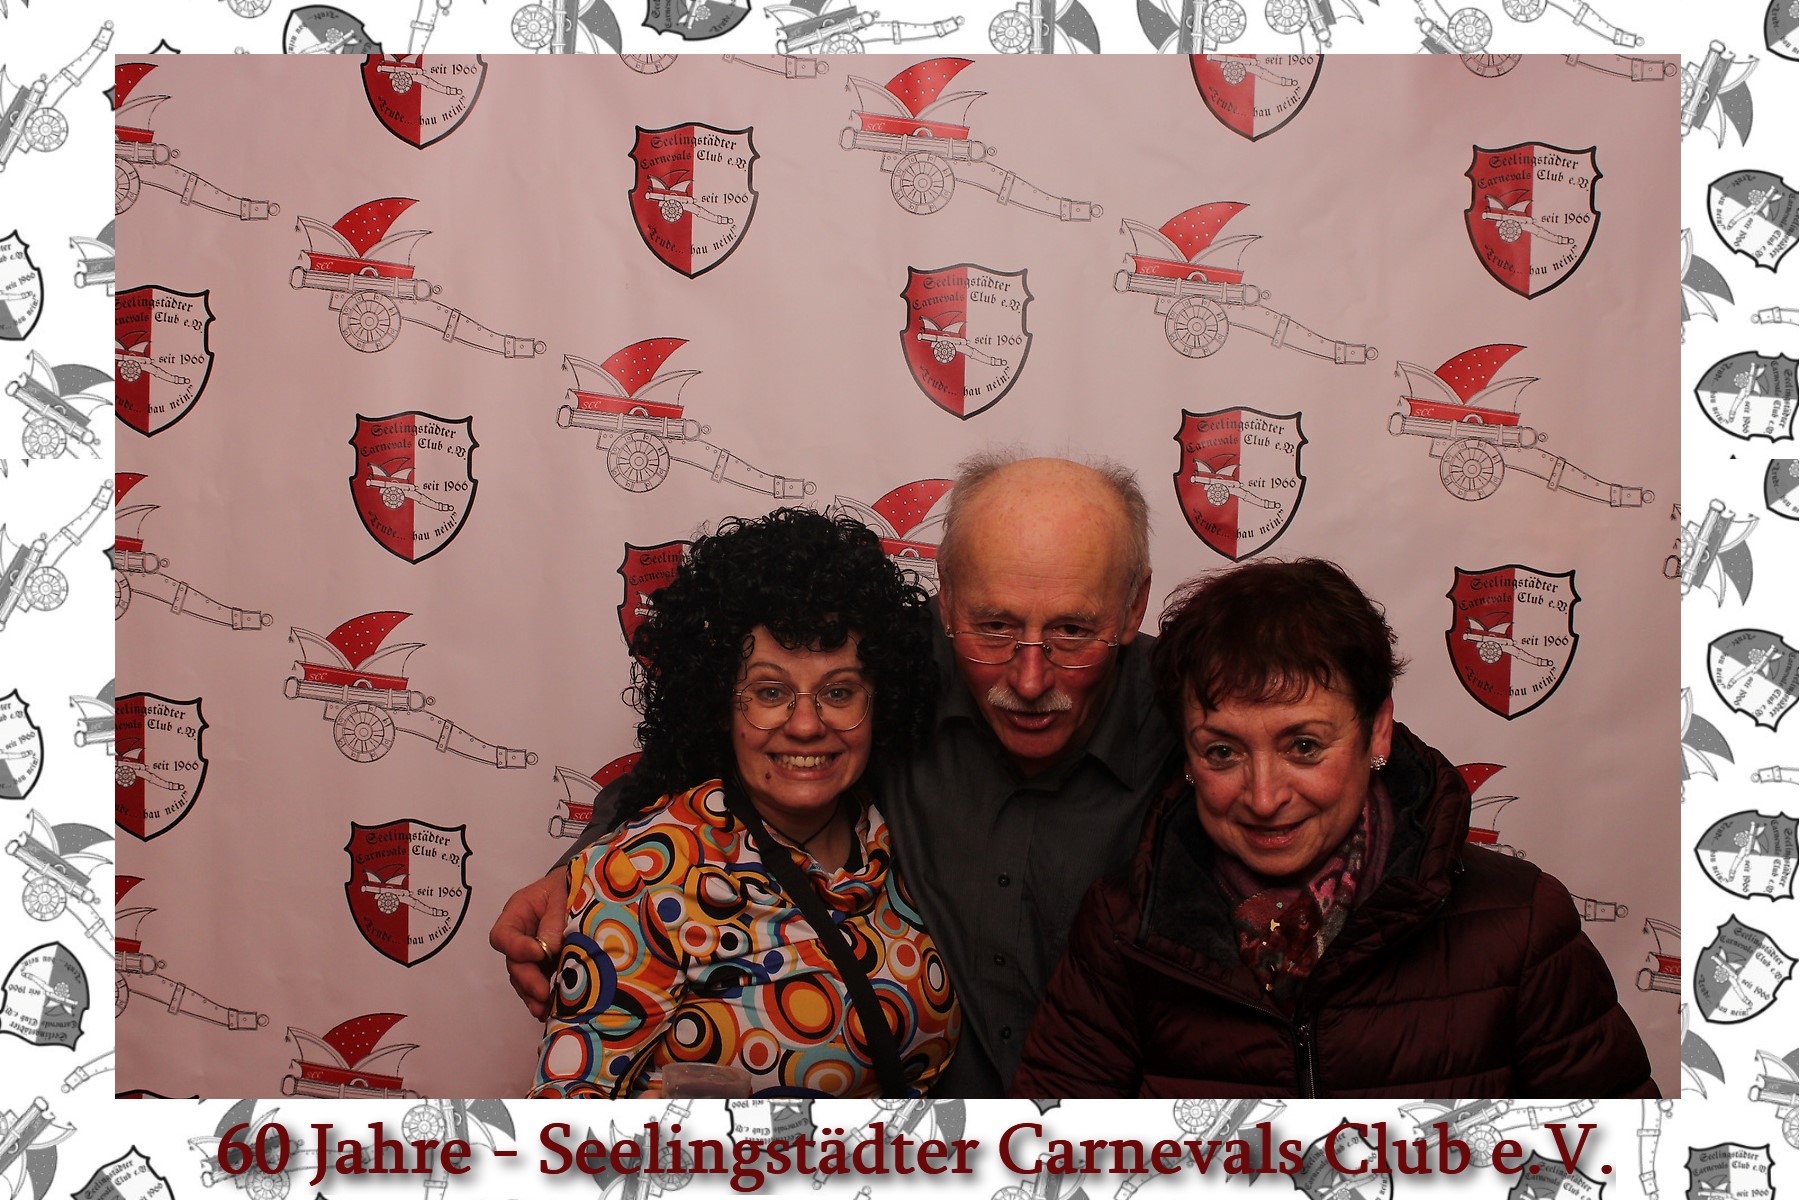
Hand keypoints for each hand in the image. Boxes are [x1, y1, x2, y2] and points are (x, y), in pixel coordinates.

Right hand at [489, 868, 565, 1020]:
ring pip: (523, 978)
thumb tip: (549, 947)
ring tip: (545, 1009)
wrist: (583, 887)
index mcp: (518, 912)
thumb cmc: (570, 884)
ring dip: (533, 994)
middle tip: (543, 992)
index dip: (517, 948)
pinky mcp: (545, 966)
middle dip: (527, 979)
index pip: (503, 935)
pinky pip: (537, 984)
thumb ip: (554, 919)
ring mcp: (531, 953)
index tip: (538, 954)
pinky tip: (550, 1010)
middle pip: (514, 963)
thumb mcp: (563, 894)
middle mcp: (520, 936)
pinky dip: (542, 998)